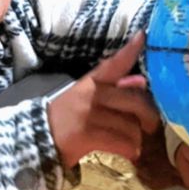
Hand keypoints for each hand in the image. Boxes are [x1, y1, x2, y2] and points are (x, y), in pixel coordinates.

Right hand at [47, 32, 161, 169]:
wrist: (38, 138)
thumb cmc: (66, 118)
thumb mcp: (85, 98)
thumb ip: (114, 90)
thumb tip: (141, 81)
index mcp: (91, 82)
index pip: (113, 64)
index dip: (130, 50)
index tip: (143, 35)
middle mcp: (92, 94)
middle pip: (135, 101)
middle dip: (148, 117)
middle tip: (150, 127)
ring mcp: (89, 114)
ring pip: (131, 126)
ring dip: (136, 139)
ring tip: (131, 145)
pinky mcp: (88, 135)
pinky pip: (122, 142)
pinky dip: (129, 151)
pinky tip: (128, 154)